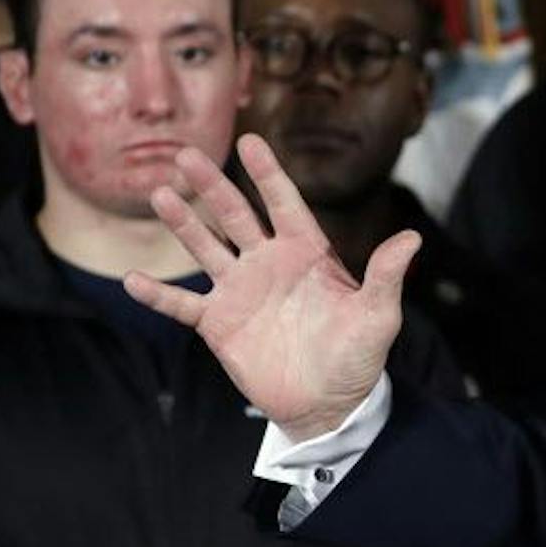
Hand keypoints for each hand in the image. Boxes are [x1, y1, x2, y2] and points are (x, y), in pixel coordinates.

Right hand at [125, 133, 419, 440]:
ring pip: (205, 247)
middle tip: (186, 154)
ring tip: (160, 194)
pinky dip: (158, 294)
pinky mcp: (219, 323)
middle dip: (212, 186)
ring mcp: (240, 291)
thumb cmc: (357, 357)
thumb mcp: (377, 317)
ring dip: (183, 223)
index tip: (249, 142)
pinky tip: (131, 279)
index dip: (268, 174)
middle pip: (235, 216)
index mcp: (307, 253)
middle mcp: (268, 263)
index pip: (284, 204)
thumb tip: (414, 238)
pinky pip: (182, 305)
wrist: (328, 404)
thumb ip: (387, 276)